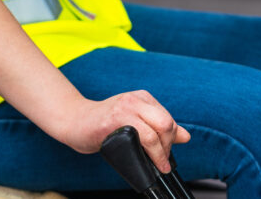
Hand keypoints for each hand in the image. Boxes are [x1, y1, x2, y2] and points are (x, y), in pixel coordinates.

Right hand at [58, 90, 190, 172]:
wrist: (75, 121)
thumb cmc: (105, 124)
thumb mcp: (136, 120)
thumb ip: (159, 126)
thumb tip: (186, 136)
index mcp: (143, 98)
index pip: (169, 119)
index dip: (171, 140)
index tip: (166, 155)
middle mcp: (135, 100)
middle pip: (165, 123)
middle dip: (168, 146)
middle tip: (162, 161)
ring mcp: (123, 109)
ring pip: (154, 132)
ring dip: (159, 153)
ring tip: (157, 163)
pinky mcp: (112, 122)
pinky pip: (139, 138)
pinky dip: (148, 154)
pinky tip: (147, 162)